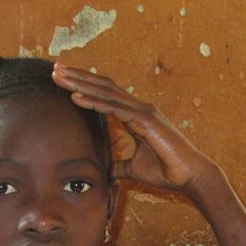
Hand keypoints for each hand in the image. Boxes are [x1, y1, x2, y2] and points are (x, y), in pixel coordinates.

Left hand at [51, 63, 216, 194]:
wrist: (189, 176)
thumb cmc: (166, 171)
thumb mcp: (134, 169)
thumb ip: (119, 166)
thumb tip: (106, 171)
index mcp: (136, 115)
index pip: (105, 95)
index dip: (84, 86)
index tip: (64, 80)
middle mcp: (138, 108)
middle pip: (102, 86)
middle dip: (78, 77)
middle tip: (55, 69)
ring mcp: (142, 111)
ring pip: (105, 92)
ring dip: (80, 83)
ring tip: (59, 77)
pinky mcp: (146, 120)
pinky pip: (114, 108)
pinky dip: (94, 101)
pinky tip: (76, 97)